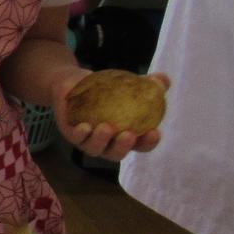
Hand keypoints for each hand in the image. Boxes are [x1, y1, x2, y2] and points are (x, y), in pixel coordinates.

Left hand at [53, 68, 168, 160]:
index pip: (140, 145)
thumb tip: (163, 80)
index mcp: (125, 136)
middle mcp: (107, 143)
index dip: (148, 143)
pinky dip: (80, 134)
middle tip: (129, 134)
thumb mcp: (128, 84)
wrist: (73, 81)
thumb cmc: (105, 89)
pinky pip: (75, 137)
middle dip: (123, 147)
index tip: (155, 132)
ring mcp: (87, 140)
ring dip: (101, 140)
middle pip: (116, 153)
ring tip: (107, 127)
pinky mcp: (70, 132)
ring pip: (94, 148)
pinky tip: (86, 126)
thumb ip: (149, 84)